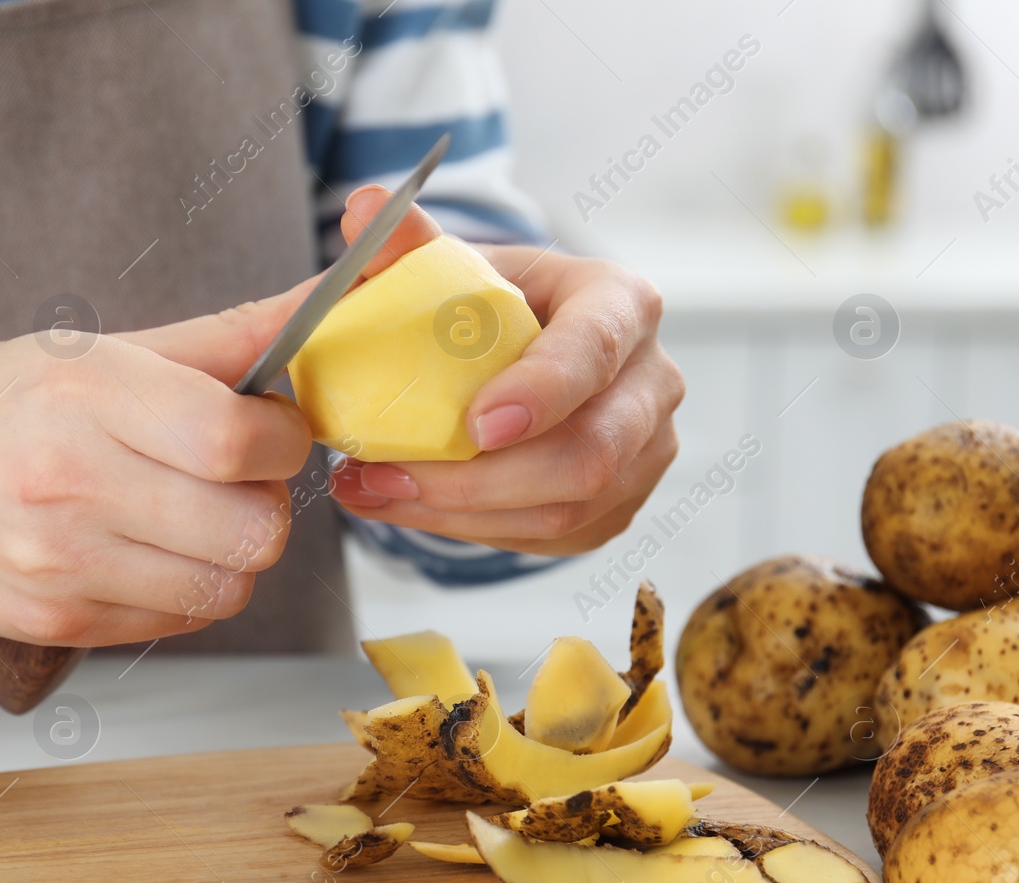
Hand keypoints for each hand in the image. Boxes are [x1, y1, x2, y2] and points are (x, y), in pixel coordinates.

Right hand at [0, 286, 316, 646]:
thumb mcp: (88, 351)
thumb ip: (218, 342)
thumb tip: (318, 309)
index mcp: (86, 392)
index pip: (240, 440)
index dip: (283, 440)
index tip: (266, 428)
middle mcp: (69, 480)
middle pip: (253, 529)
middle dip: (265, 502)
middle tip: (230, 477)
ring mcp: (59, 562)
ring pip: (228, 587)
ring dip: (229, 553)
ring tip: (183, 513)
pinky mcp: (53, 620)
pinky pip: (179, 621)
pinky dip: (184, 589)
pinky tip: (142, 549)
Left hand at [329, 186, 683, 554]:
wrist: (511, 353)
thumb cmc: (482, 306)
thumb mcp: (446, 266)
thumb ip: (404, 244)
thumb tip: (365, 207)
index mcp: (621, 303)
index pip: (596, 351)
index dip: (543, 393)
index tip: (476, 424)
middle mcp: (654, 379)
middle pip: (590, 454)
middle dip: (481, 479)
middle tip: (387, 475)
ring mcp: (645, 449)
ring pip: (567, 510)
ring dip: (462, 514)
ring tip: (375, 491)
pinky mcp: (618, 503)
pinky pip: (551, 539)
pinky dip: (473, 531)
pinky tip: (411, 508)